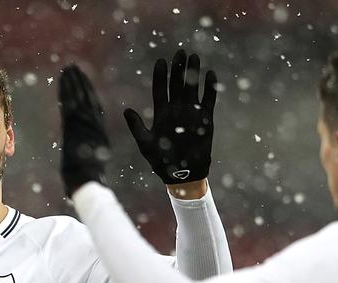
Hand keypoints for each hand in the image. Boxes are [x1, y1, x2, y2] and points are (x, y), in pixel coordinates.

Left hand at [58, 64, 110, 196]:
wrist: (87, 182)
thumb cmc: (85, 181)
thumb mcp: (86, 166)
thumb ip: (82, 158)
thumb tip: (77, 161)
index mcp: (96, 134)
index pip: (90, 109)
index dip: (86, 94)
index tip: (80, 82)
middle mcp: (92, 127)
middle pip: (86, 99)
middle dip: (80, 83)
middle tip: (73, 68)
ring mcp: (85, 125)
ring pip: (79, 98)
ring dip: (74, 82)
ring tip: (69, 68)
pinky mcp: (76, 125)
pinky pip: (71, 104)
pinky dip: (68, 90)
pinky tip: (65, 79)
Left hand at [124, 50, 217, 184]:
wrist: (183, 175)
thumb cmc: (162, 162)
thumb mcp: (146, 144)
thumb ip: (137, 127)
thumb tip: (126, 111)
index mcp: (162, 114)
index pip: (160, 89)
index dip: (160, 75)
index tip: (161, 61)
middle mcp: (176, 110)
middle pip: (176, 84)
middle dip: (178, 68)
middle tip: (180, 52)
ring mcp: (191, 113)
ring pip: (192, 88)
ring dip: (193, 73)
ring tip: (194, 57)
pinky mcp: (205, 119)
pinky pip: (208, 100)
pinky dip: (210, 88)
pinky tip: (210, 74)